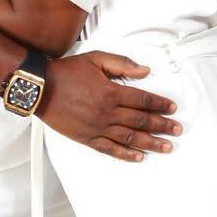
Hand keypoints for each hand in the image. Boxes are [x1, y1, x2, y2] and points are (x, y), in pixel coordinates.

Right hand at [38, 52, 179, 160]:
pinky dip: (126, 155)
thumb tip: (145, 70)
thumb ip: (122, 64)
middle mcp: (107, 112)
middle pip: (141, 121)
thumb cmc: (65, 72)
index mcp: (111, 92)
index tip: (172, 109)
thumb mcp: (95, 59)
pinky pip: (110, 149)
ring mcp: (98, 127)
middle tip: (176, 130)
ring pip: (130, 138)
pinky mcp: (87, 138)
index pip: (143, 100)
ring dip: (151, 143)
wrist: (40, 87)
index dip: (160, 104)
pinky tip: (139, 157)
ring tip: (166, 147)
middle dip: (162, 126)